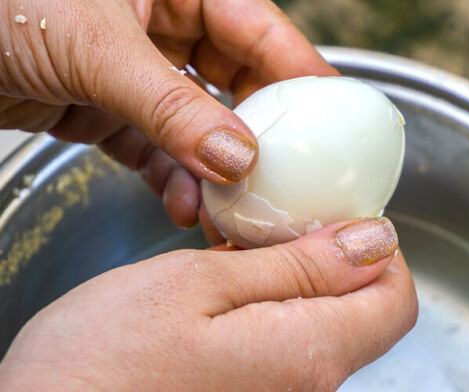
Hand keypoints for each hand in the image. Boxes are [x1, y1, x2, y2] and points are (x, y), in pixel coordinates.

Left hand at [0, 0, 337, 230]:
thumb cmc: (3, 6)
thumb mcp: (97, 48)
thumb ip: (172, 106)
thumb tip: (239, 157)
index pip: (262, 32)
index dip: (303, 76)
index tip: (335, 122)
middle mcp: (164, 23)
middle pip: (238, 85)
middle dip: (259, 136)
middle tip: (285, 178)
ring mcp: (137, 70)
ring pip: (199, 125)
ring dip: (214, 169)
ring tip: (231, 206)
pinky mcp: (108, 109)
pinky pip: (157, 148)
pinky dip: (172, 179)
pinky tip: (185, 205)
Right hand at [0, 218, 416, 390]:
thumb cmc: (100, 364)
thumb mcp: (199, 285)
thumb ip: (298, 266)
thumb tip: (374, 242)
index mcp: (308, 353)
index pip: (397, 300)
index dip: (379, 251)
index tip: (336, 220)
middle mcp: (310, 390)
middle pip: (365, 315)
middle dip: (333, 262)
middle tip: (273, 229)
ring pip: (326, 330)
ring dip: (296, 285)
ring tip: (236, 259)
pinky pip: (289, 352)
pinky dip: (272, 315)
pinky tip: (222, 300)